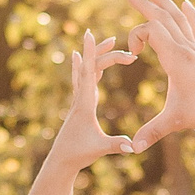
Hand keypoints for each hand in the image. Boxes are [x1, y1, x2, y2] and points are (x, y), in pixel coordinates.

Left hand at [46, 30, 137, 169]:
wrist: (61, 160)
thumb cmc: (79, 154)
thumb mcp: (100, 148)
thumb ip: (117, 145)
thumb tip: (133, 146)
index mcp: (85, 104)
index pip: (89, 73)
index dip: (91, 53)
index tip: (89, 34)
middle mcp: (80, 98)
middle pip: (91, 67)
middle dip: (102, 52)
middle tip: (117, 40)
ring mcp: (79, 100)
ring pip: (86, 71)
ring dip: (97, 55)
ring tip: (110, 42)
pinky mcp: (80, 105)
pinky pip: (83, 79)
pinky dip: (86, 66)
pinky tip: (83, 59)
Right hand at [126, 0, 194, 149]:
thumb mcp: (177, 121)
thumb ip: (153, 132)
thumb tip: (132, 148)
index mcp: (176, 57)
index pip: (151, 30)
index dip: (136, 36)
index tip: (132, 55)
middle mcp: (186, 47)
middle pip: (164, 17)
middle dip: (146, 4)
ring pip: (179, 18)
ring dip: (164, 2)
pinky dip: (189, 15)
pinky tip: (187, 3)